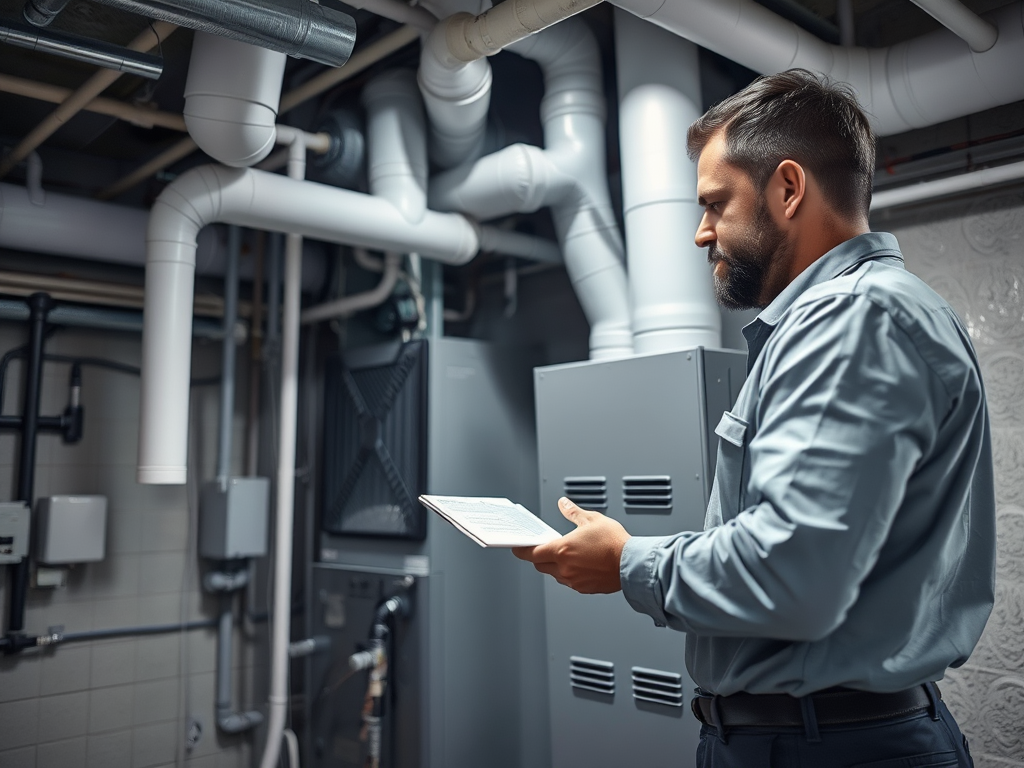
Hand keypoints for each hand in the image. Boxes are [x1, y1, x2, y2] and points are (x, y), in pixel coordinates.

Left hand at [512, 497, 630, 593]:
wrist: (633, 564)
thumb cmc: (614, 542)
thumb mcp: (592, 519)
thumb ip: (573, 512)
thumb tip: (563, 504)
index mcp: (562, 551)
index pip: (532, 553)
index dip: (522, 550)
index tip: (518, 547)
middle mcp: (565, 568)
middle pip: (540, 565)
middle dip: (540, 556)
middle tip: (546, 547)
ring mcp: (574, 580)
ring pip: (555, 574)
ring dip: (555, 566)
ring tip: (568, 554)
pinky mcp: (584, 588)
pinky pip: (570, 582)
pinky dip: (569, 573)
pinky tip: (580, 564)